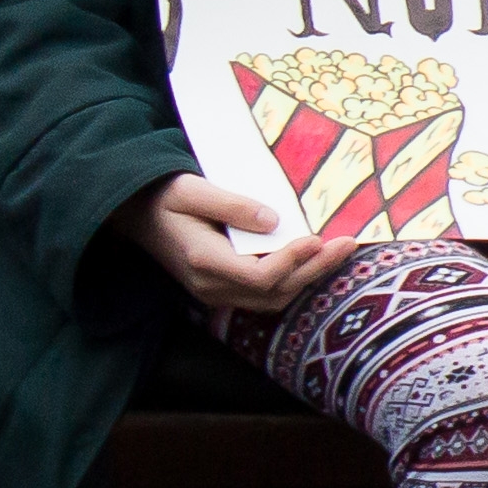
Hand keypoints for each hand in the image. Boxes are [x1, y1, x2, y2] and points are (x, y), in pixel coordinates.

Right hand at [131, 176, 342, 325]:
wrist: (138, 215)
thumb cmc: (166, 197)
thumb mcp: (193, 190)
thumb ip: (231, 204)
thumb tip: (275, 219)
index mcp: (203, 261)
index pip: (258, 276)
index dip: (292, 260)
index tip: (317, 238)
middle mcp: (210, 285)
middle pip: (274, 290)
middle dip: (315, 268)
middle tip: (349, 243)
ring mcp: (216, 292)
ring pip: (273, 298)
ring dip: (310, 276)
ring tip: (341, 251)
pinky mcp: (224, 290)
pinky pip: (265, 294)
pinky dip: (294, 279)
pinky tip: (316, 259)